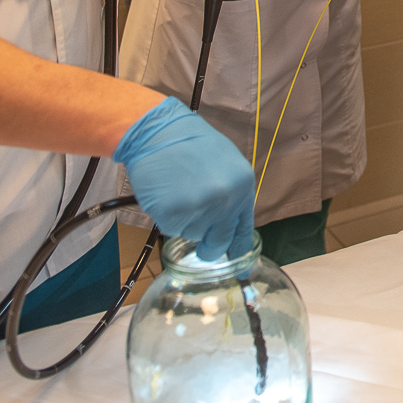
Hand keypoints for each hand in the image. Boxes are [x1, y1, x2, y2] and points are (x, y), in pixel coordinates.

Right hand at [113, 97, 254, 261]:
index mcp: (243, 185)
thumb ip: (231, 194)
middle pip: (218, 243)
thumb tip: (230, 224)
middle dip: (207, 245)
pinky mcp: (175, 214)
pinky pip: (171, 229)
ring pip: (192, 235)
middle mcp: (227, 200)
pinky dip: (167, 217)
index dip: (238, 251)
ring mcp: (201, 209)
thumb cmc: (189, 144)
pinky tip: (166, 194)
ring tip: (178, 191)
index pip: (244, 230)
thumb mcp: (224, 163)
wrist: (158, 131)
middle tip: (195, 230)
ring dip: (184, 221)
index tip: (241, 270)